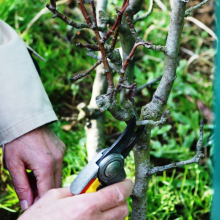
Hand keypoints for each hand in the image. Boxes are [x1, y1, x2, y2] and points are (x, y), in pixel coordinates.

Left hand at [4, 125, 65, 210]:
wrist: (26, 121)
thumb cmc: (17, 141)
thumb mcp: (13, 165)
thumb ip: (21, 187)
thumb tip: (27, 204)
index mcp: (45, 165)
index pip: (46, 192)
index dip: (39, 201)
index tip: (31, 204)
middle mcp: (58, 159)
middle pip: (55, 185)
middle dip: (43, 191)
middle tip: (30, 190)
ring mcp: (62, 153)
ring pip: (58, 175)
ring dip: (48, 181)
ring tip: (33, 176)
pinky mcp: (62, 149)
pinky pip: (59, 165)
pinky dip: (51, 170)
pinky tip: (40, 165)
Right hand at [18, 179, 133, 219]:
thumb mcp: (53, 197)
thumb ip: (74, 190)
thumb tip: (85, 187)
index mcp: (86, 206)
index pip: (117, 193)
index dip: (126, 185)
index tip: (127, 181)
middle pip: (123, 208)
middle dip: (121, 198)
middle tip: (113, 192)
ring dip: (115, 211)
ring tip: (103, 206)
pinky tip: (96, 218)